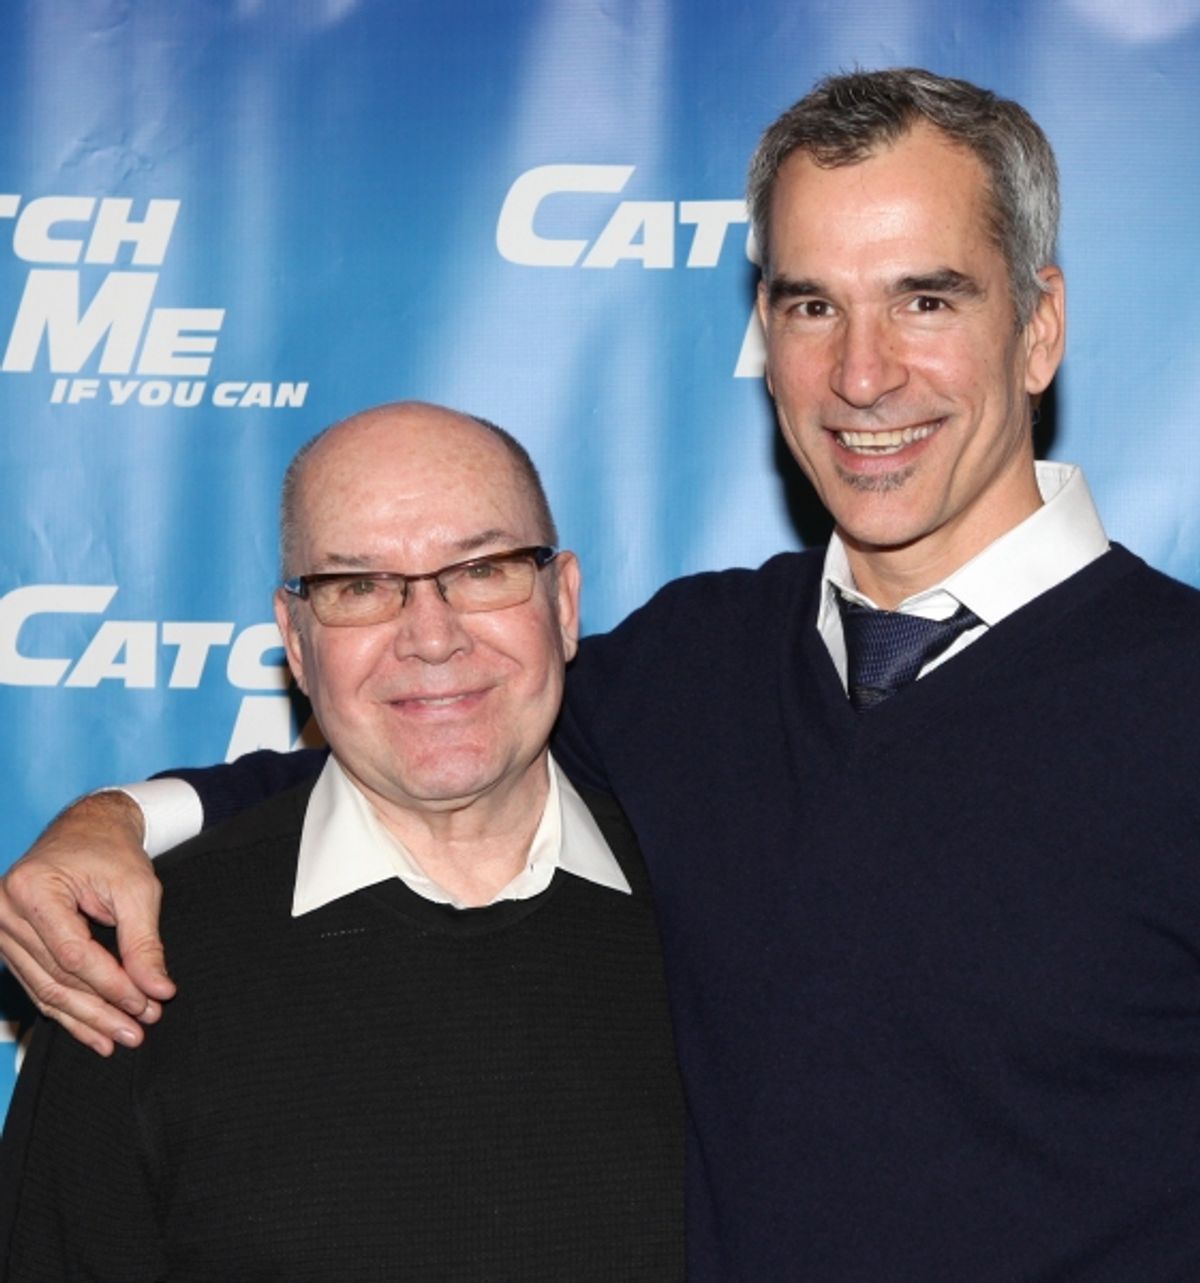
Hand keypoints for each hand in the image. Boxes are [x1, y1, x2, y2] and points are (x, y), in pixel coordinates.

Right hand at [0, 791, 176, 1055]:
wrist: (86, 830)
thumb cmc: (112, 852)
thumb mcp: (138, 888)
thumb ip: (144, 941)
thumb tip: (158, 990)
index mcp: (33, 888)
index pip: (73, 954)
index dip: (112, 985)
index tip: (148, 1005)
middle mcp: (5, 911)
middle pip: (57, 977)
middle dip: (101, 1009)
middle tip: (138, 1031)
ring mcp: (1, 930)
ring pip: (45, 989)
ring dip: (86, 1019)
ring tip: (121, 1038)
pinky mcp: (9, 945)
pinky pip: (39, 985)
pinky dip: (68, 1010)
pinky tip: (94, 1031)